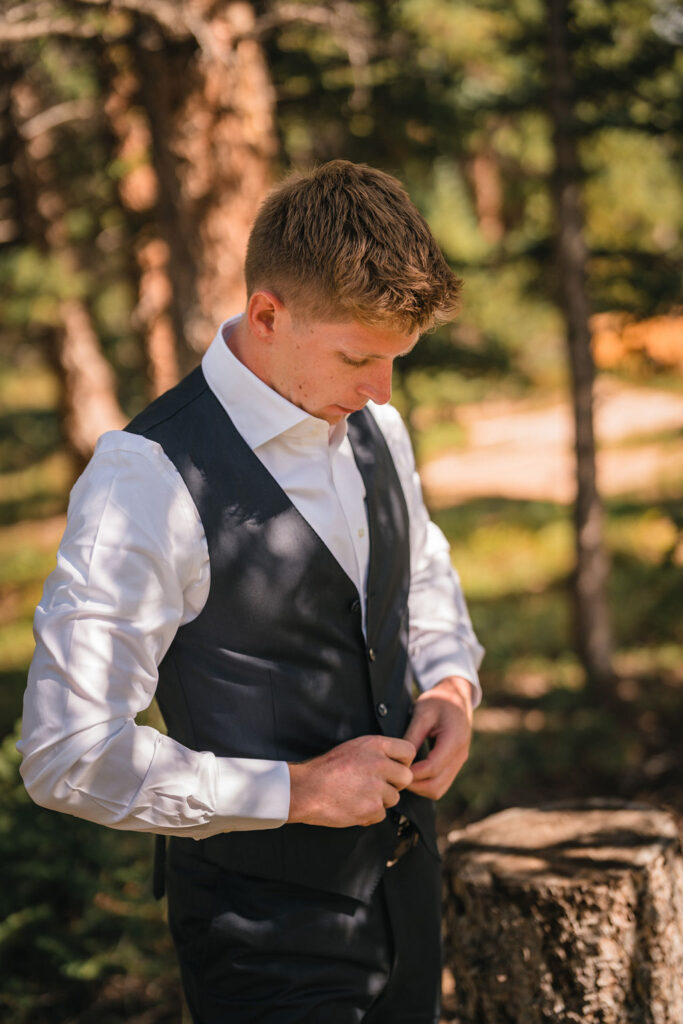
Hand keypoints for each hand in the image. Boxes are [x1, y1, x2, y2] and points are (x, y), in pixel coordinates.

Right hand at [287, 734, 415, 827]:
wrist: (306, 789)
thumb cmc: (326, 768)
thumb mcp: (353, 748)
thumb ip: (377, 753)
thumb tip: (398, 763)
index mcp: (375, 745)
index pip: (409, 751)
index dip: (403, 762)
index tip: (394, 768)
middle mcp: (379, 764)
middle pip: (406, 778)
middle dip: (395, 784)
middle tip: (377, 786)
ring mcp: (376, 787)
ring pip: (394, 798)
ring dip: (380, 800)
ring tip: (358, 795)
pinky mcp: (372, 808)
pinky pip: (381, 814)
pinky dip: (370, 814)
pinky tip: (353, 806)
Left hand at [402, 676, 472, 800]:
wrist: (457, 697)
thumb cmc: (438, 701)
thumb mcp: (422, 713)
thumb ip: (412, 736)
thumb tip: (399, 758)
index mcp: (454, 740)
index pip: (432, 767)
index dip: (412, 773)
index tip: (394, 769)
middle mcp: (460, 755)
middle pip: (436, 785)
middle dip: (414, 785)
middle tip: (395, 776)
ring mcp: (459, 762)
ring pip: (439, 790)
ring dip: (419, 788)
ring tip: (402, 776)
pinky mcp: (455, 765)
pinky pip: (441, 784)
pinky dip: (426, 784)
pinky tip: (412, 774)